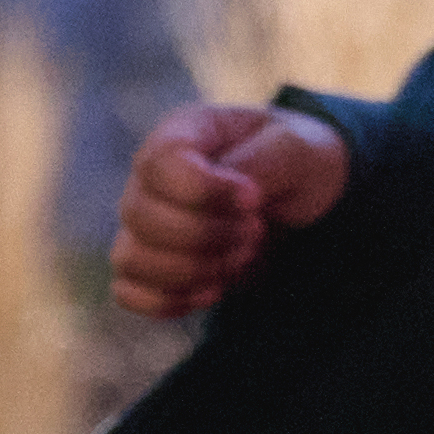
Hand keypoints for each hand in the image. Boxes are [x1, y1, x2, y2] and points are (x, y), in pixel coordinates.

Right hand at [109, 101, 350, 319]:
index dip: (204, 191)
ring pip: (131, 258)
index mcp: (182, 133)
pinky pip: (130, 292)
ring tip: (241, 257)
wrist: (303, 197)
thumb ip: (263, 162)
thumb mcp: (297, 148)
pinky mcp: (149, 263)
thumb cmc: (296, 161)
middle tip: (256, 230)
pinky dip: (172, 299)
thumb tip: (236, 194)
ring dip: (193, 270)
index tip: (253, 198)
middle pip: (141, 216)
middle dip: (206, 235)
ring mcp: (144, 223)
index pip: (159, 163)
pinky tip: (214, 288)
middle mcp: (150, 178)